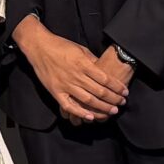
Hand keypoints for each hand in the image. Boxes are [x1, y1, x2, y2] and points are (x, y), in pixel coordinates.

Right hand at [15, 17, 129, 123]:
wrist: (39, 47)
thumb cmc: (61, 46)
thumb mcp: (80, 49)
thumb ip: (93, 61)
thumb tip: (105, 71)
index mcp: (83, 64)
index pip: (105, 79)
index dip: (117, 87)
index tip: (125, 92)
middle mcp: (76, 75)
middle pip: (99, 91)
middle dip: (113, 99)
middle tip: (122, 103)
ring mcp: (65, 85)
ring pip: (88, 100)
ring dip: (102, 107)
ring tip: (112, 111)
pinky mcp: (56, 92)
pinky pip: (69, 106)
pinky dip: (80, 113)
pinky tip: (90, 117)